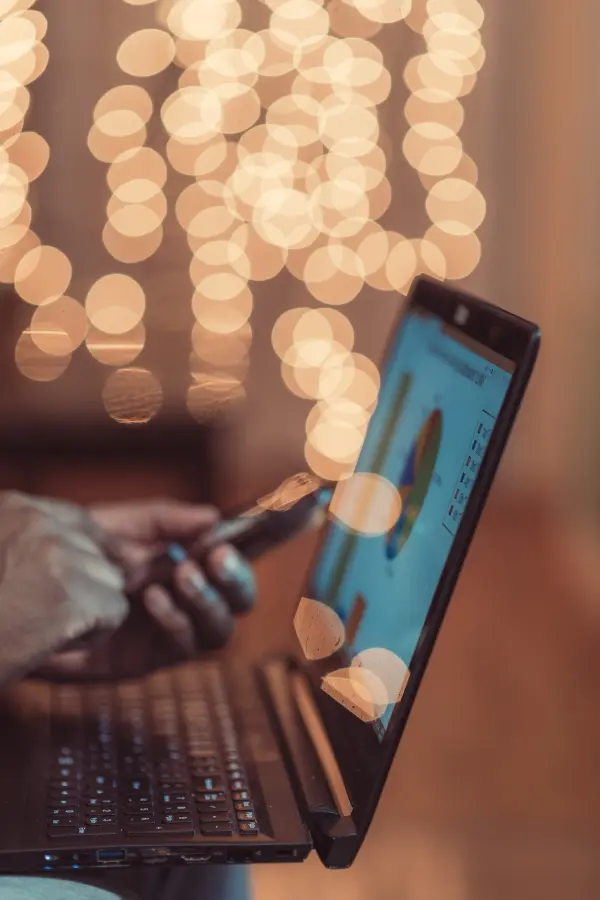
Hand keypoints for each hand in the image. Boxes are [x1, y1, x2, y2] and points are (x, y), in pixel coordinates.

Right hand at [0, 491, 128, 685]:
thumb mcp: (0, 559)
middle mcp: (36, 523)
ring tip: (37, 628)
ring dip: (86, 612)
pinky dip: (91, 636)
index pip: (77, 519)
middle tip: (34, 614)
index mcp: (10, 508)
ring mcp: (57, 556)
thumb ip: (31, 547)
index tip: (90, 574)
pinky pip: (115, 613)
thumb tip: (113, 554)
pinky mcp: (73, 596)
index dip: (91, 549)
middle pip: (98, 554)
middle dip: (83, 588)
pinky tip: (51, 643)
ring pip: (111, 583)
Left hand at [39, 498, 256, 680]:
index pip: (236, 556)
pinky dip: (176, 619)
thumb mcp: (118, 526)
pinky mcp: (150, 659)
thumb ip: (165, 520)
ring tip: (181, 574)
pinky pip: (184, 646)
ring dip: (208, 599)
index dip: (264, 543)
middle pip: (240, 599)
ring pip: (221, 628)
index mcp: (188, 563)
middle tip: (218, 555)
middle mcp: (189, 599)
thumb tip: (212, 517)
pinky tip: (152, 596)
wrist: (29, 594)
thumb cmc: (74, 558)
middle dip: (238, 578)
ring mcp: (173, 631)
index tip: (272, 523)